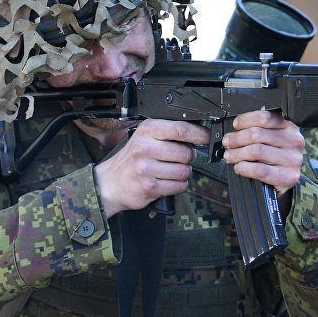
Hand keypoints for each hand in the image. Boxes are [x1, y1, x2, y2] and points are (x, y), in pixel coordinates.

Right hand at [94, 119, 209, 217]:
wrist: (110, 183)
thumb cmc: (131, 160)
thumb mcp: (144, 138)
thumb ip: (167, 133)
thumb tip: (199, 133)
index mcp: (147, 130)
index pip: (181, 129)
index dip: (199, 134)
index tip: (207, 138)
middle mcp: (145, 148)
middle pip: (186, 153)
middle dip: (188, 159)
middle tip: (179, 160)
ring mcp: (146, 168)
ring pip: (184, 171)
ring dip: (183, 174)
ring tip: (170, 172)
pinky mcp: (149, 187)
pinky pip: (178, 186)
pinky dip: (178, 186)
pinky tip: (167, 182)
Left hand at [221, 110, 303, 195]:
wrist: (283, 180)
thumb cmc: (272, 157)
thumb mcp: (268, 138)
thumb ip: (255, 129)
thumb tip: (233, 127)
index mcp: (289, 126)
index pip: (265, 117)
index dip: (245, 120)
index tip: (235, 125)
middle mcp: (295, 141)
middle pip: (257, 134)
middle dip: (236, 139)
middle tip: (227, 143)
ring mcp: (293, 159)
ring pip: (256, 151)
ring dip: (237, 154)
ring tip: (229, 156)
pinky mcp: (289, 176)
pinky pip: (261, 170)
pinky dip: (245, 168)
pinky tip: (239, 167)